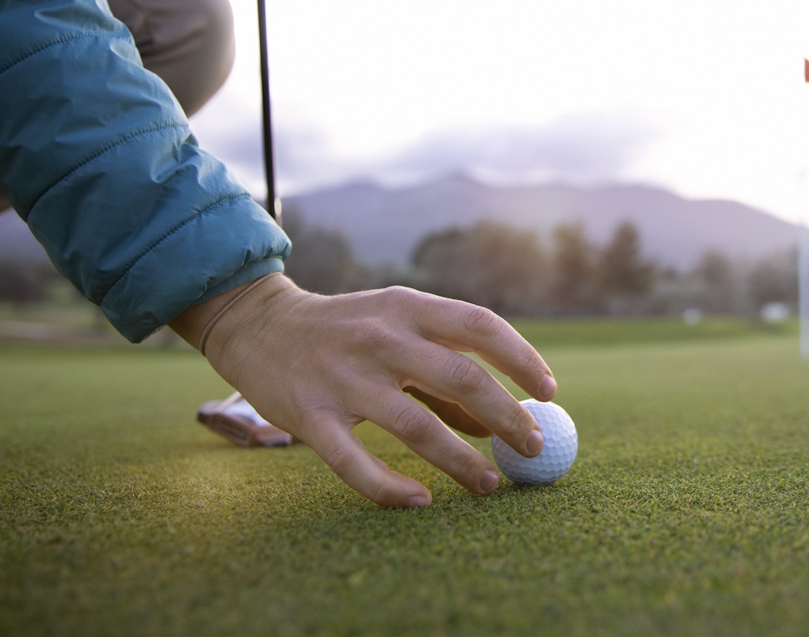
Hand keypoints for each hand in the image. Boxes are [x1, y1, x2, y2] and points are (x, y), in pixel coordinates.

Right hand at [171, 274, 556, 506]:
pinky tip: (421, 501)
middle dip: (507, 416)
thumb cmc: (346, 332)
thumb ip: (444, 371)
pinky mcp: (311, 417)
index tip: (549, 392)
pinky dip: (390, 488)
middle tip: (533, 448)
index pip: (480, 326)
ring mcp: (344, 378)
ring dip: (461, 460)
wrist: (259, 327)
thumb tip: (501, 421)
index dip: (521, 359)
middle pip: (461, 377)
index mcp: (408, 306)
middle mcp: (380, 337)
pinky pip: (356, 463)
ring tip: (490, 485)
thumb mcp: (397, 330)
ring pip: (417, 426)